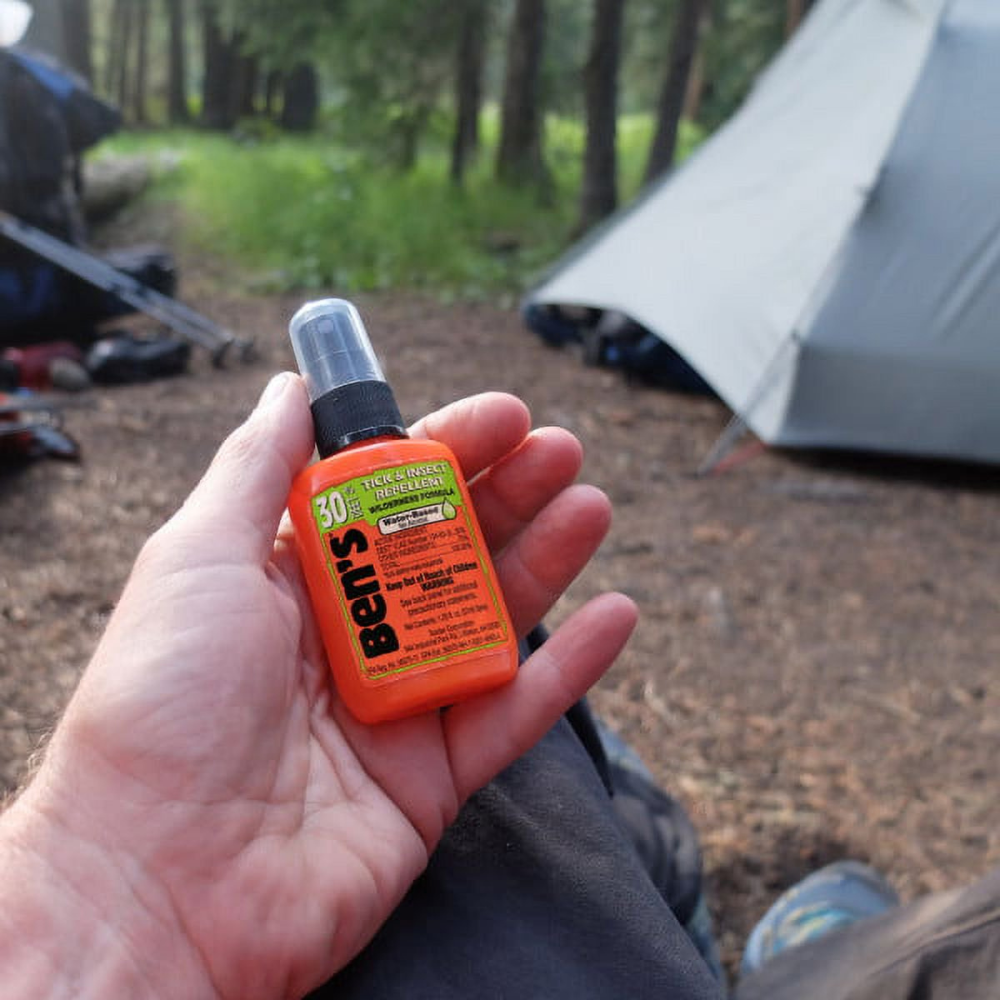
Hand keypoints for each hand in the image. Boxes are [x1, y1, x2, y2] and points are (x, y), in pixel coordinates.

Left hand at [0, 376, 636, 998]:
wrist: (158, 881)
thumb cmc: (160, 706)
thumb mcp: (196, 557)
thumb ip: (253, 468)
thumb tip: (289, 389)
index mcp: (294, 580)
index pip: (386, 496)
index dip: (447, 451)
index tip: (501, 416)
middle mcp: (351, 636)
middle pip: (449, 549)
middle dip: (508, 494)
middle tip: (562, 450)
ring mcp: (397, 705)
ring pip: (491, 620)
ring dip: (548, 561)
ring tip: (591, 506)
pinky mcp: (434, 775)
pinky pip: (517, 713)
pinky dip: (572, 669)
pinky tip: (616, 613)